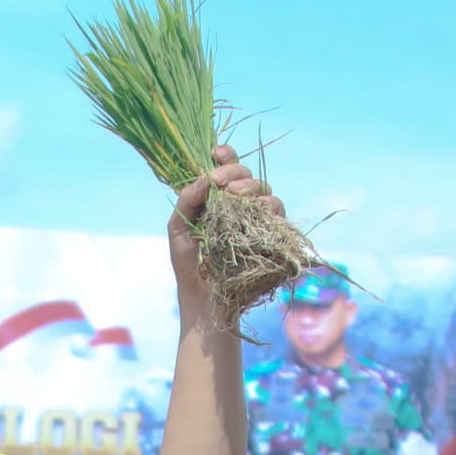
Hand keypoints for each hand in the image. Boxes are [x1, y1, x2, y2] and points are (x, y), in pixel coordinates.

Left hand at [168, 144, 277, 317]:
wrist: (204, 300)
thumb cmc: (189, 265)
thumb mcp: (178, 228)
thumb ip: (187, 200)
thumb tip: (204, 177)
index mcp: (219, 199)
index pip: (227, 168)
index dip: (226, 156)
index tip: (216, 154)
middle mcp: (241, 206)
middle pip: (247, 175)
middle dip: (235, 173)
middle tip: (221, 184)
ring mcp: (258, 221)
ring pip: (265, 191)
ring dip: (251, 188)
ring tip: (234, 197)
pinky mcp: (272, 237)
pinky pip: (278, 214)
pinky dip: (267, 207)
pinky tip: (255, 209)